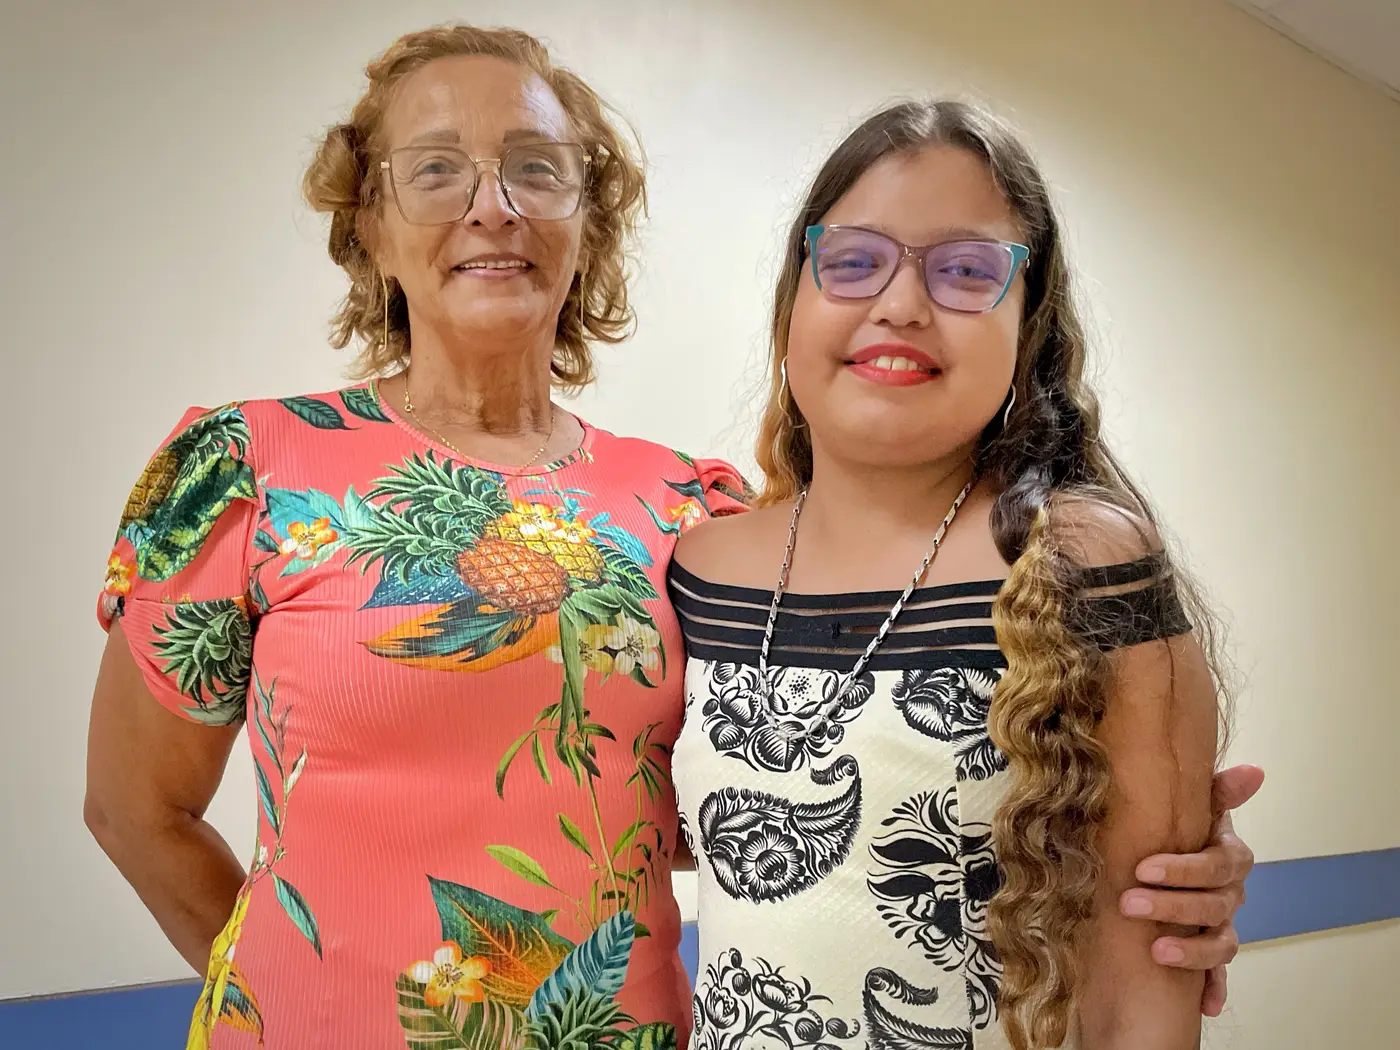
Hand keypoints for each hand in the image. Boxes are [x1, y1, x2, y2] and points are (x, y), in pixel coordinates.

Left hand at [1119, 764, 1263, 1016]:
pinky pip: (1220, 975)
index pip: (1216, 864)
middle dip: (1171, 905)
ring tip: (1156, 952)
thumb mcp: (1194, 806)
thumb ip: (1217, 791)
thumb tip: (1254, 771)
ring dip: (1192, 951)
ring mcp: (1224, 924)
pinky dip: (1214, 989)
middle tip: (1129, 903)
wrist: (1174, 856)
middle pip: (1213, 904)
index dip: (1183, 869)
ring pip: (1220, 942)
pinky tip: (1205, 1005)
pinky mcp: (1213, 953)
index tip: (1142, 869)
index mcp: (1228, 857)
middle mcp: (1231, 893)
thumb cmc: (1182, 829)